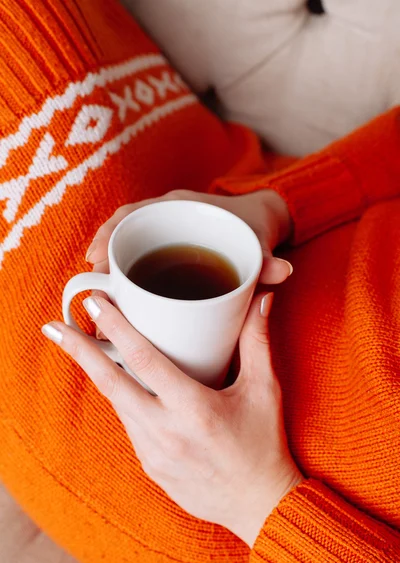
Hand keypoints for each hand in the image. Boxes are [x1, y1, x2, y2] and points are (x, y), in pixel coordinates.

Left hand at [42, 293, 302, 547]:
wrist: (258, 505)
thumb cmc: (263, 445)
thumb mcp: (264, 390)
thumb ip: (257, 341)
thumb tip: (261, 300)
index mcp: (194, 409)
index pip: (144, 360)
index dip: (117, 327)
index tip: (95, 303)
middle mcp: (166, 431)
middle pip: (111, 383)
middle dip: (79, 351)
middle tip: (54, 326)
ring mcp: (153, 452)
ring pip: (116, 403)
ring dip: (97, 373)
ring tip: (80, 346)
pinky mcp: (149, 465)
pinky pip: (128, 424)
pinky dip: (120, 399)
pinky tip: (120, 383)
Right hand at [86, 189, 292, 284]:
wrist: (259, 220)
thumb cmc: (255, 230)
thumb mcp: (260, 245)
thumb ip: (267, 261)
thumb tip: (282, 272)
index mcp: (182, 206)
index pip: (136, 212)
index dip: (112, 232)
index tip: (97, 258)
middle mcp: (167, 214)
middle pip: (122, 228)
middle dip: (102, 253)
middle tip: (90, 286)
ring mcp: (163, 229)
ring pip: (126, 241)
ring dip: (109, 264)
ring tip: (96, 297)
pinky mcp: (165, 245)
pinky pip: (136, 252)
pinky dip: (123, 270)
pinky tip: (117, 297)